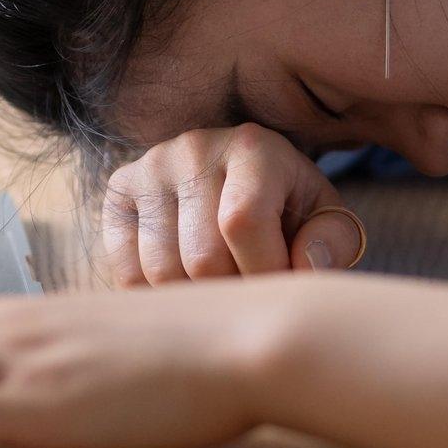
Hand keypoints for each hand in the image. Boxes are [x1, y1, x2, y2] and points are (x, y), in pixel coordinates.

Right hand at [102, 122, 361, 285]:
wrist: (239, 180)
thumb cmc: (289, 212)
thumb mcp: (324, 220)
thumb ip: (330, 242)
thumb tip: (302, 266)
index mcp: (253, 147)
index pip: (242, 222)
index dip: (262, 272)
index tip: (278, 290)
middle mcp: (194, 148)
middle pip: (200, 257)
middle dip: (231, 295)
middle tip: (249, 297)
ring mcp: (149, 169)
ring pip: (160, 272)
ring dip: (195, 301)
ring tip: (221, 292)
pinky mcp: (118, 193)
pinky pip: (126, 272)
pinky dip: (158, 297)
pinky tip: (187, 288)